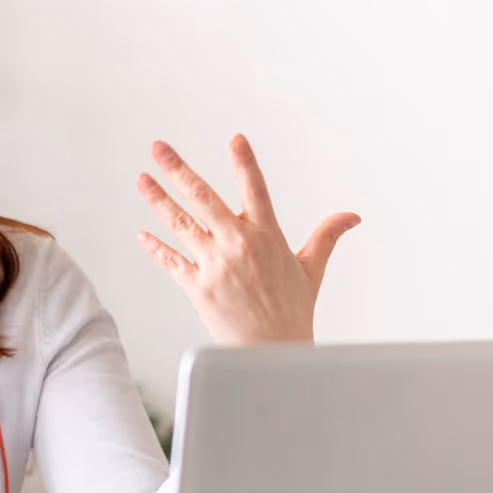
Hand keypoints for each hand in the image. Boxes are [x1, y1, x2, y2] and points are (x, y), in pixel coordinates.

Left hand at [136, 134, 359, 344]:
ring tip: (142, 179)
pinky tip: (142, 234)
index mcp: (267, 236)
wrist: (271, 353)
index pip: (255, 189)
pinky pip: (171, 261)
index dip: (245, 162)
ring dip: (158, 199)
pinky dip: (155, 247)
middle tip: (159, 147)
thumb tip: (351, 217)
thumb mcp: (311, 269)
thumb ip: (326, 236)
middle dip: (177, 169)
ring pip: (180, 223)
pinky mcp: (198, 287)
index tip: (235, 138)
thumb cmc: (292, 312)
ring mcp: (215, 265)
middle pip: (202, 198)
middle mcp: (238, 245)